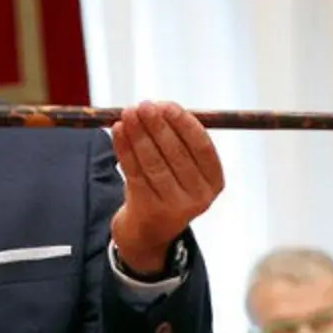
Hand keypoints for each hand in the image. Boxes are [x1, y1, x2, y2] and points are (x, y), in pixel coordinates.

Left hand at [110, 100, 223, 273]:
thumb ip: (176, 137)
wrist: (150, 227)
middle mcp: (199, 196)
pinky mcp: (148, 208)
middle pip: (176, 154)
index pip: (202, 148)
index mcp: (214, 180)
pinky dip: (124, 148)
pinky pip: (134, 172)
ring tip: (127, 113)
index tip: (167, 105)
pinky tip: (118, 130)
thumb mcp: (183, 166)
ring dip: (138, 134)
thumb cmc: (168, 183)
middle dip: (157, 126)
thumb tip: (158, 106)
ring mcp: (174, 206)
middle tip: (143, 105)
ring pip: (153, 163)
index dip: (184, 124)